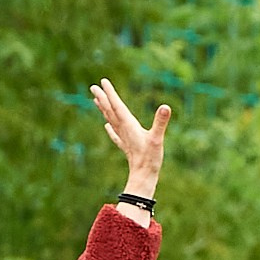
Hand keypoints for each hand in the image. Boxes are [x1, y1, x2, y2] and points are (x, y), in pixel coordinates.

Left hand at [91, 77, 170, 200]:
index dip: (110, 93)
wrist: (143, 177)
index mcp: (128, 125)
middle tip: (93, 87)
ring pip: (111, 120)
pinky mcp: (126, 146)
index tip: (103, 82)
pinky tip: (107, 126)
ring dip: (104, 110)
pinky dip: (110, 129)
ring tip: (96, 101)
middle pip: (110, 111)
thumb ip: (160, 122)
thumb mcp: (157, 138)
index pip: (117, 105)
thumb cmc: (150, 158)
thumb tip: (166, 107)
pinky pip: (115, 134)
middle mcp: (123, 130)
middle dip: (102, 98)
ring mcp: (124, 138)